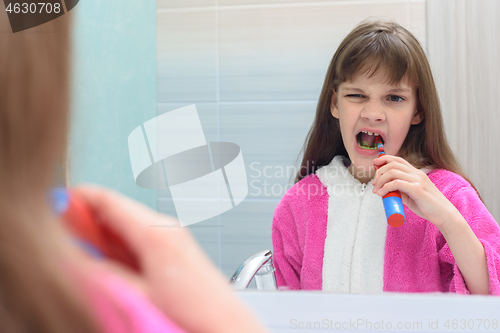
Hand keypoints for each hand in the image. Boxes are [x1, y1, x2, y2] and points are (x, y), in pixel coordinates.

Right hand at [73, 184, 268, 332]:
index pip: (108, 200)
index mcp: (155, 232)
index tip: (55, 204)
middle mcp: (165, 226)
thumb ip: (103, 275)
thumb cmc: (193, 311)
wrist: (225, 325)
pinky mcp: (176, 246)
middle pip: (116, 211)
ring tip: (84, 254)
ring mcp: (173, 234)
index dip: (78, 198)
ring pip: (127, 224)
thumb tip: (77, 259)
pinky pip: (140, 236)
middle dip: (87, 221)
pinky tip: (112, 262)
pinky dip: (120, 244)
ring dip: (103, 235)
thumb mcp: (136, 295)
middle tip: (63, 235)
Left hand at [371, 155, 455, 228]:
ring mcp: (418, 180)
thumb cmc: (428, 206)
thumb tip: (386, 189)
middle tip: (374, 184)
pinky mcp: (417, 189)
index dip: (384, 159)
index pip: (398, 160)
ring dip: (380, 181)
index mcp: (416, 173)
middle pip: (392, 164)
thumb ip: (401, 190)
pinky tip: (381, 194)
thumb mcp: (412, 195)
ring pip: (392, 172)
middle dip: (379, 172)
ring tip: (376, 191)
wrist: (444, 215)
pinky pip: (396, 183)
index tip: (374, 165)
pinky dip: (385, 188)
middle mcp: (417, 173)